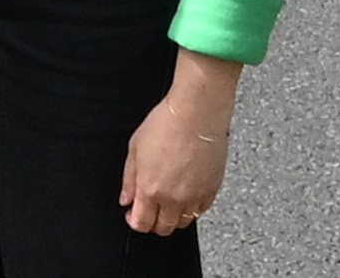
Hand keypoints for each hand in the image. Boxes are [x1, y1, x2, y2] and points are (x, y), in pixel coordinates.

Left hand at [119, 49, 243, 235]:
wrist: (197, 112)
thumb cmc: (167, 123)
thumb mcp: (135, 148)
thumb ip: (129, 179)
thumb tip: (126, 198)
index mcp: (151, 189)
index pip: (142, 224)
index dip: (135, 221)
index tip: (134, 214)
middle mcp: (174, 198)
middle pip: (164, 228)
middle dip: (154, 221)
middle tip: (151, 207)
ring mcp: (195, 196)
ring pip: (184, 222)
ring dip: (174, 216)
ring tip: (169, 199)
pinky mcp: (213, 189)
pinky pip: (201, 210)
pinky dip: (193, 206)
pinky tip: (186, 191)